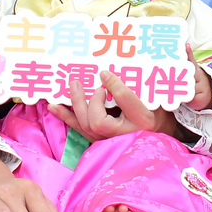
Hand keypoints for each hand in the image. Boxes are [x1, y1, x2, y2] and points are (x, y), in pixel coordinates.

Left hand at [49, 72, 179, 140]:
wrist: (157, 133)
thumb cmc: (156, 112)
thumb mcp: (155, 97)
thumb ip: (139, 84)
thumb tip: (110, 72)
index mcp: (142, 119)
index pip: (125, 100)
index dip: (113, 85)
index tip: (104, 73)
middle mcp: (124, 133)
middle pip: (98, 120)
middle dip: (90, 99)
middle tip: (87, 82)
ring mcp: (110, 139)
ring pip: (86, 125)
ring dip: (76, 104)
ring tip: (73, 85)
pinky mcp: (99, 138)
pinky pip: (80, 128)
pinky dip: (66, 116)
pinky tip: (54, 106)